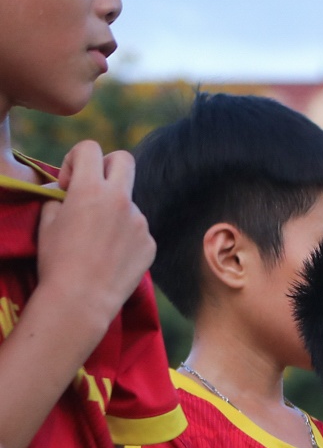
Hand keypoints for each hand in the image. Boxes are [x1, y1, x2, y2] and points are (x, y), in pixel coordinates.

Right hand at [36, 142, 153, 336]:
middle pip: (124, 160)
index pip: (90, 148)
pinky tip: (110, 256)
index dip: (75, 160)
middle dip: (106, 166)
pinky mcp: (150, 243)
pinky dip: (125, 236)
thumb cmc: (57, 259)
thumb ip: (60, 198)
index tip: (68, 183)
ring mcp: (141, 222)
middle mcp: (122, 200)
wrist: (82, 299)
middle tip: (92, 189)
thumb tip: (67, 193)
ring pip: (129, 202)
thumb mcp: (48, 221)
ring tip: (95, 240)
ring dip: (114, 210)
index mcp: (92, 189)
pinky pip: (137, 230)